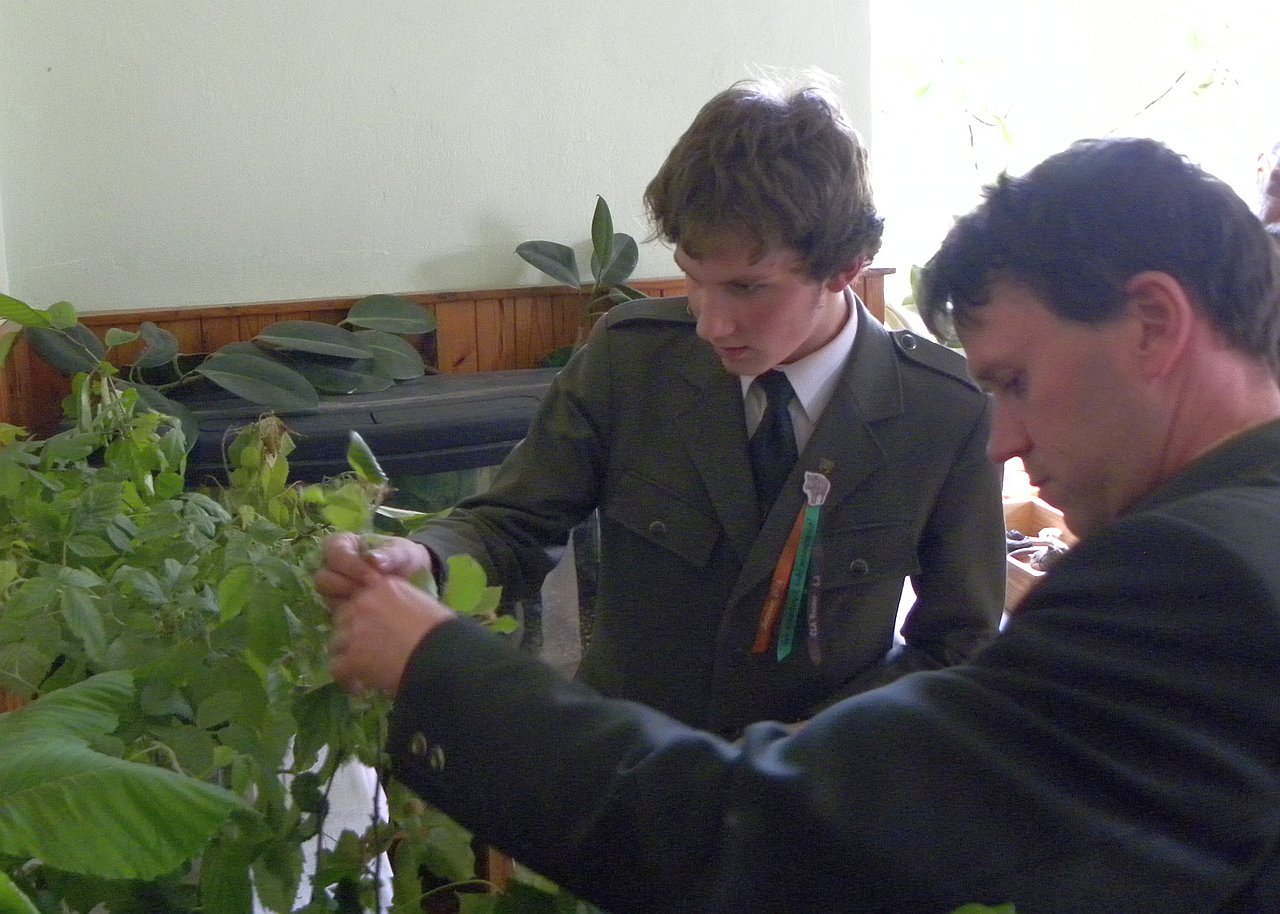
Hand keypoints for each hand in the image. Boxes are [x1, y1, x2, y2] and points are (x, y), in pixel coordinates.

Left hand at [317, 534, 454, 695]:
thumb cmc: (444, 633)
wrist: (443, 656)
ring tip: (362, 673)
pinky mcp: (351, 656)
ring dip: (348, 657)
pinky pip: (337, 668)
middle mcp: (364, 602)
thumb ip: (400, 605)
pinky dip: (347, 680)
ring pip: (337, 643)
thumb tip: (393, 621)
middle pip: (343, 618)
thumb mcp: (423, 605)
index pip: (360, 597)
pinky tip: (361, 688)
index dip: (363, 615)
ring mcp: (355, 629)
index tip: (372, 630)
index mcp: (384, 586)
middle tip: (366, 652)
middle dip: (352, 635)